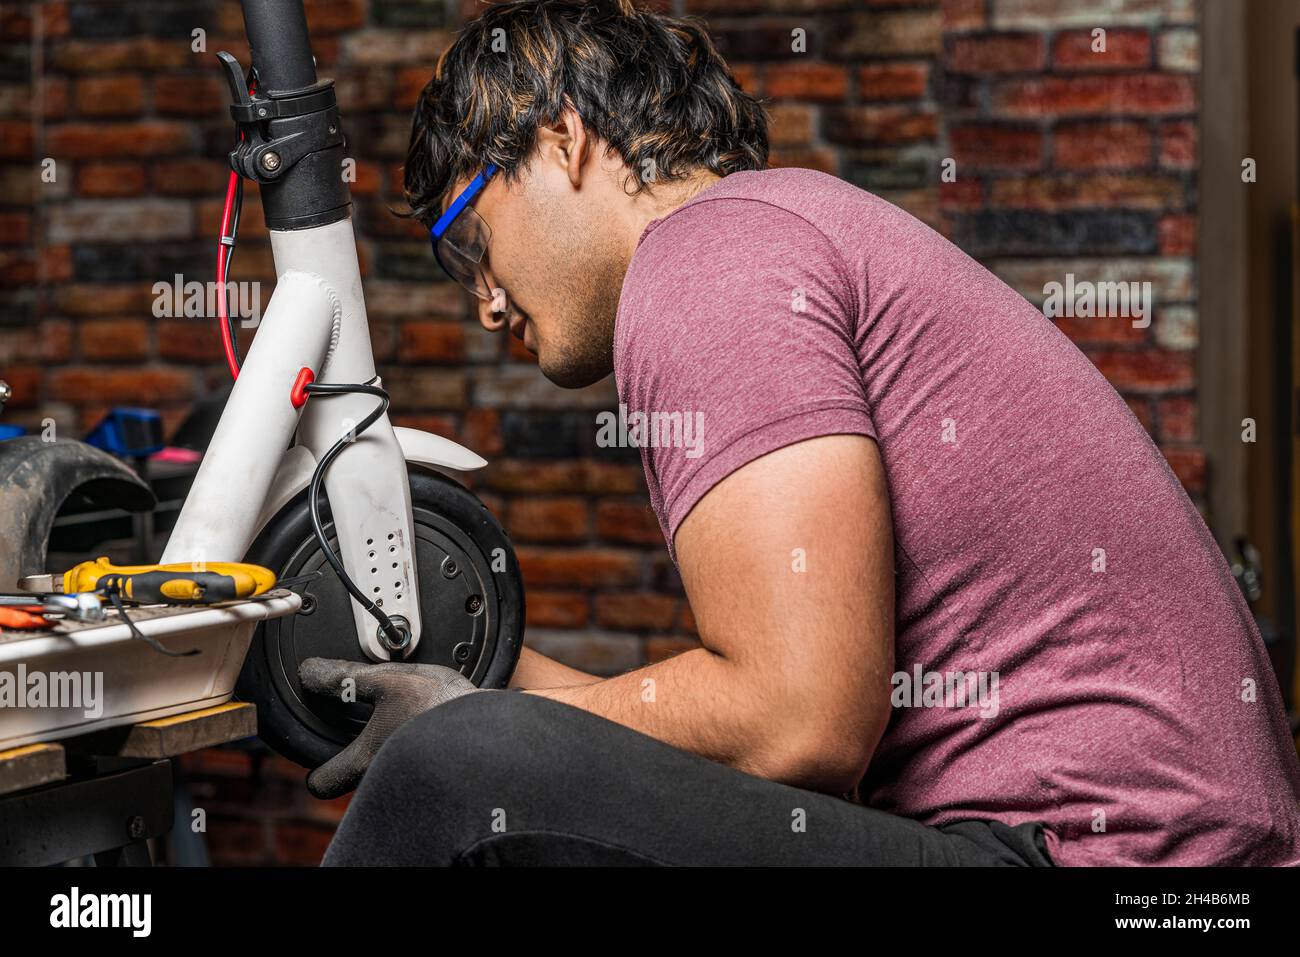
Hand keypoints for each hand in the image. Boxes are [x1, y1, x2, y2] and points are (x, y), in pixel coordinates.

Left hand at [298, 657, 480, 798]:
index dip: (317, 771)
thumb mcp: (389, 680)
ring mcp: (409, 778)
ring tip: (403, 718)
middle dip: (355, 757)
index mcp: (366, 758)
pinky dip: (415, 747)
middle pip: (355, 779)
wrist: (494, 727)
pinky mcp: (435, 770)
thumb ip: (346, 677)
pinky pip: (414, 764)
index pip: (322, 784)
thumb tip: (311, 672)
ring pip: (386, 769)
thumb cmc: (442, 708)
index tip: (318, 760)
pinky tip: (427, 723)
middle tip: (361, 730)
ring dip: (389, 748)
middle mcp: (384, 777)